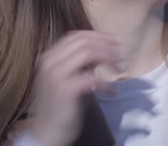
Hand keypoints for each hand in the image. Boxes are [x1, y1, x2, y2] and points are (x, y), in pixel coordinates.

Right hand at [28, 31, 126, 145]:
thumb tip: (104, 48)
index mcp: (49, 57)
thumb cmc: (59, 105)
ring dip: (109, 58)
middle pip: (84, 41)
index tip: (116, 42)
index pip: (77, 36)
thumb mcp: (67, 76)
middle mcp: (49, 62)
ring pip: (88, 53)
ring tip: (120, 70)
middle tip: (122, 54)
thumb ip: (80, 62)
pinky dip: (105, 83)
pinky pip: (92, 78)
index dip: (100, 36)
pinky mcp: (65, 90)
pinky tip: (111, 91)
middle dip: (107, 45)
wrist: (45, 132)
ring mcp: (56, 75)